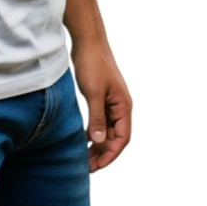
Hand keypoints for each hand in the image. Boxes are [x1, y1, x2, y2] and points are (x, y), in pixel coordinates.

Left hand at [71, 43, 134, 172]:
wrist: (87, 38)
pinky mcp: (101, 95)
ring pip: (107, 128)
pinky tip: (82, 136)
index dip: (111, 154)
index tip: (97, 166)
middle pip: (116, 135)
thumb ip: (97, 118)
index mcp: (125, 105)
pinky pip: (100, 118)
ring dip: (98, 142)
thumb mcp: (93, 92)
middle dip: (103, 152)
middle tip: (88, 165)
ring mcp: (111, 99)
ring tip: (84, 155)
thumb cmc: (92, 62)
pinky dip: (93, 128)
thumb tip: (98, 142)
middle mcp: (121, 104)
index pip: (123, 138)